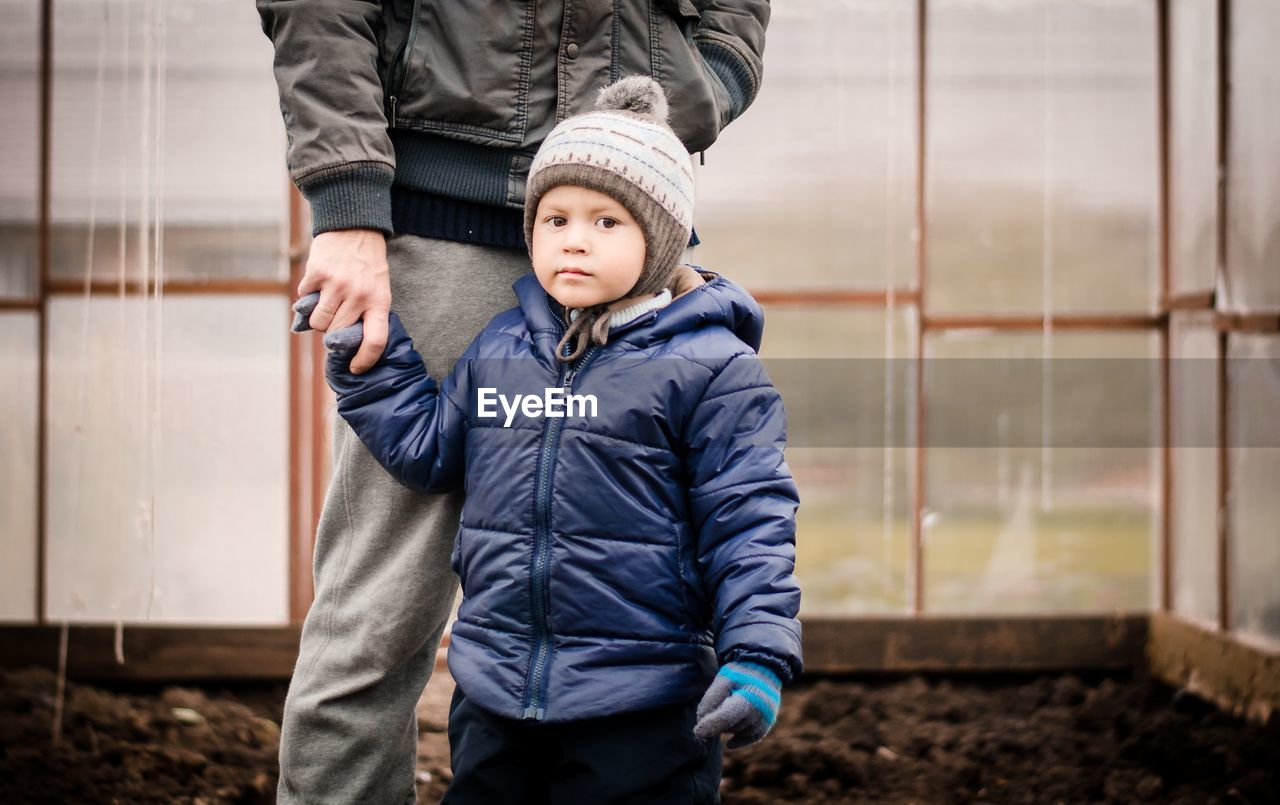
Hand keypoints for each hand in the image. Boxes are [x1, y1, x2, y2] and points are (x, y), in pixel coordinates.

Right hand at [297, 229, 390, 373]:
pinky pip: (305, 299)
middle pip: (337, 334)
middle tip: (334, 324)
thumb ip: (368, 313)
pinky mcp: (316, 273)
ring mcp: (336, 284)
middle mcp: (358, 294)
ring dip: (318, 320)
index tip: (356, 368)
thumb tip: (349, 345)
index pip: (375, 340)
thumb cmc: (368, 264)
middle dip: (333, 334)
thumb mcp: (379, 288)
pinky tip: (317, 286)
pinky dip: (307, 297)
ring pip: (318, 322)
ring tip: (325, 306)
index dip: (365, 360)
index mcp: (379, 301)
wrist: (354, 226)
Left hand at [692, 661, 781, 748]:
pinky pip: (747, 740)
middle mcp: (758, 714)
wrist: (763, 670)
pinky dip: (737, 740)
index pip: (726, 717)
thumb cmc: (739, 674)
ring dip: (727, 724)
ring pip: (735, 732)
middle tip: (721, 701)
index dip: (710, 725)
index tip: (697, 731)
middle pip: (728, 726)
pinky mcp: (765, 727)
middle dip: (717, 719)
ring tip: (732, 703)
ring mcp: (763, 722)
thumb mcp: (722, 680)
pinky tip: (729, 742)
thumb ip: (710, 701)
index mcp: (748, 699)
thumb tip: (701, 726)